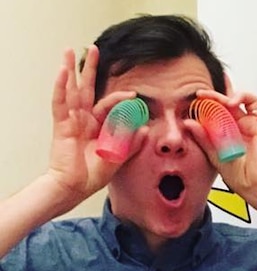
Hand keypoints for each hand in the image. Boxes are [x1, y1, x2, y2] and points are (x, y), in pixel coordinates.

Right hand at [47, 46, 141, 212]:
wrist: (76, 187)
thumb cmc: (94, 174)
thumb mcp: (120, 157)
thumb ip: (132, 143)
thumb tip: (146, 128)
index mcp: (99, 125)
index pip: (111, 105)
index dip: (122, 99)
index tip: (135, 94)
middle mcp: (85, 119)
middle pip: (87, 88)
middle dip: (91, 68)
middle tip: (94, 48)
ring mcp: (72, 120)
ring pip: (71, 90)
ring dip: (71, 70)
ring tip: (70, 50)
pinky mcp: (62, 125)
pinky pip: (60, 103)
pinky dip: (61, 87)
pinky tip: (62, 72)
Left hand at [187, 78, 256, 211]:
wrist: (254, 185)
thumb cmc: (238, 175)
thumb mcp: (214, 155)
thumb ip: (203, 137)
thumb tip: (189, 123)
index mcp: (228, 131)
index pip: (219, 108)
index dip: (211, 99)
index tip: (200, 95)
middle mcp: (242, 126)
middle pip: (234, 100)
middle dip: (223, 94)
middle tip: (212, 97)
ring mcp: (255, 125)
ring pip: (252, 99)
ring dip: (244, 95)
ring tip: (234, 102)